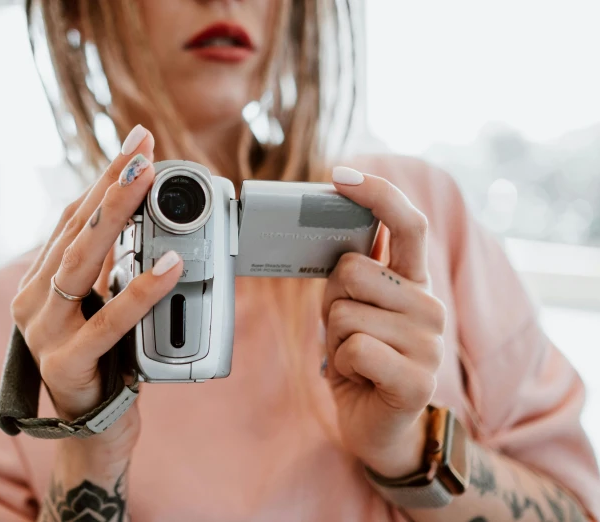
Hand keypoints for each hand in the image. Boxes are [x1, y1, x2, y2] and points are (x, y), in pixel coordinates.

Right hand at [10, 125, 182, 450]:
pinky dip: (140, 291)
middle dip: (110, 185)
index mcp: (40, 283)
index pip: (71, 218)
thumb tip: (135, 220)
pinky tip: (169, 266)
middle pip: (74, 231)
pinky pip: (108, 322)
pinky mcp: (66, 364)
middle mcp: (33, 302)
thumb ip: (107, 268)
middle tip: (141, 149)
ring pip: (81, 264)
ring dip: (115, 218)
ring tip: (147, 183)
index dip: (103, 179)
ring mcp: (44, 333)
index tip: (135, 146)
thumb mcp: (100, 305)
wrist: (91, 432)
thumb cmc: (102, 363)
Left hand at [323, 167, 446, 478]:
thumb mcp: (355, 308)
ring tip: (356, 356)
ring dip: (335, 338)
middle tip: (346, 328)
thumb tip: (334, 232)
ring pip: (344, 312)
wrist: (378, 425)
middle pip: (354, 270)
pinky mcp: (417, 380)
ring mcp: (428, 343)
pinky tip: (361, 378)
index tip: (341, 174)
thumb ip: (354, 273)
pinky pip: (352, 348)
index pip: (408, 224)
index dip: (377, 194)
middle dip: (332, 299)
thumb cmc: (362, 358)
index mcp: (414, 282)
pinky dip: (342, 365)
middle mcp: (429, 306)